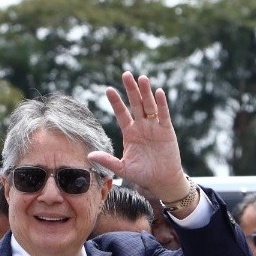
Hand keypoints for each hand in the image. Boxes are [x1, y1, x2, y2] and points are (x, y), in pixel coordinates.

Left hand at [89, 71, 188, 203]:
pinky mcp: (166, 130)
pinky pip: (163, 114)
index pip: (121, 113)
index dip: (116, 102)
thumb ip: (108, 161)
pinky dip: (161, 104)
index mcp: (130, 133)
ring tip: (142, 78)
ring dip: (146, 92)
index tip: (108, 89)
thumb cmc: (142, 175)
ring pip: (149, 105)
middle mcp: (141, 126)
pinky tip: (158, 92)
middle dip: (130, 89)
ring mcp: (154, 127)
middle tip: (125, 74)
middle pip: (135, 104)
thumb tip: (89, 155)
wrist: (162, 181)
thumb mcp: (123, 168)